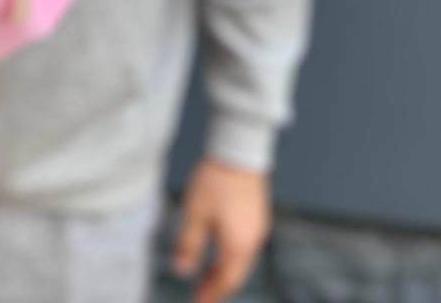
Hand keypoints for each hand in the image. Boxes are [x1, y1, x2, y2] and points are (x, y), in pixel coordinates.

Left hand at [172, 159, 270, 302]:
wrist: (240, 151)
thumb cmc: (216, 182)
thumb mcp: (195, 213)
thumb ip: (189, 245)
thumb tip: (182, 271)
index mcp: (238, 246)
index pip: (226, 281)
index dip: (211, 295)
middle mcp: (253, 241)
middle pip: (236, 274)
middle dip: (219, 286)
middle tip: (202, 294)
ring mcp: (259, 227)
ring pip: (243, 260)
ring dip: (226, 271)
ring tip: (208, 275)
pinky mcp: (258, 215)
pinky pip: (247, 245)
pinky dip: (233, 255)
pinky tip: (222, 250)